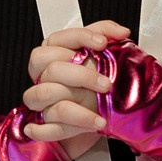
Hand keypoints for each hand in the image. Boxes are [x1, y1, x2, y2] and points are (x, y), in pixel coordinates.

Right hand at [23, 19, 130, 157]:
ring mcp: (40, 101)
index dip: (80, 38)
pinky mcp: (44, 125)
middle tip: (107, 85)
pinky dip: (70, 128)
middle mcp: (42, 76)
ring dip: (78, 108)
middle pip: (52, 68)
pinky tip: (91, 125)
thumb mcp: (100, 56)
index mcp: (51, 55)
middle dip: (83, 75)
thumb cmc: (93, 84)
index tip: (103, 44)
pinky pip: (47, 128)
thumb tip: (121, 32)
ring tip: (103, 115)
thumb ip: (106, 36)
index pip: (56, 39)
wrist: (96, 117)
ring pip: (46, 95)